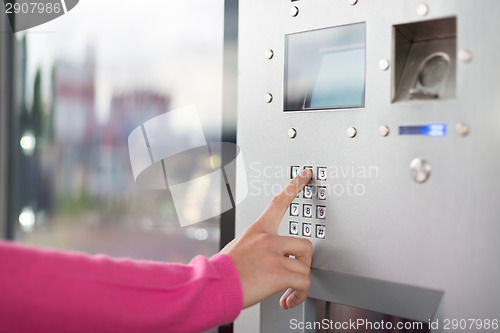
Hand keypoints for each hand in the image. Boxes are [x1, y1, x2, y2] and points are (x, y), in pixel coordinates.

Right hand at [220, 168, 312, 309]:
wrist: (214, 287)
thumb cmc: (224, 272)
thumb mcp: (240, 248)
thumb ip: (260, 247)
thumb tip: (275, 257)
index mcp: (258, 230)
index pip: (279, 201)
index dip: (295, 186)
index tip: (306, 174)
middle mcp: (268, 239)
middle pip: (305, 244)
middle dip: (303, 263)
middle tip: (293, 273)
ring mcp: (275, 256)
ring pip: (305, 268)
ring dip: (298, 283)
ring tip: (287, 291)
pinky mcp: (279, 274)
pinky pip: (303, 284)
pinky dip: (299, 295)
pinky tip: (287, 299)